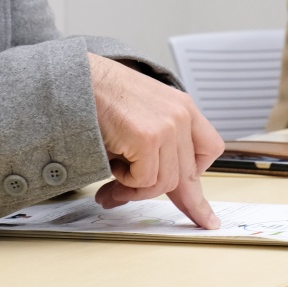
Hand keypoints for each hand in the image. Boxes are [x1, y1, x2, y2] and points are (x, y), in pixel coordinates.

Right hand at [88, 54, 224, 228]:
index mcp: (183, 107)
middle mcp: (181, 115)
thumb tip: (144, 189)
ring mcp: (167, 127)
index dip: (200, 179)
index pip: (209, 150)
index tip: (201, 209)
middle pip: (186, 175)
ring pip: (164, 183)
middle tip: (144, 207)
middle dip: (168, 199)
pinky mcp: (148, 138)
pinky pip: (144, 180)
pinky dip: (124, 180)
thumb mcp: (141, 117)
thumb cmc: (102, 95)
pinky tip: (113, 162)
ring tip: (114, 181)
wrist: (78, 78)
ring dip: (135, 189)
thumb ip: (154, 150)